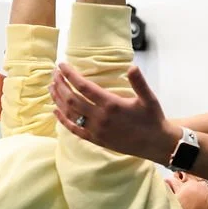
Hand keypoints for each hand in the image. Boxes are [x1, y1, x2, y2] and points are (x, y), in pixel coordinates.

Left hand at [50, 62, 178, 162]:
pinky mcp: (95, 140)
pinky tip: (55, 110)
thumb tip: (132, 66)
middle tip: (55, 73)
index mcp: (112, 104)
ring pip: (70, 113)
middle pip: (72, 98)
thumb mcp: (149, 98)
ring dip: (58, 99)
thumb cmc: (152, 119)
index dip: (70, 74)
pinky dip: (62, 120)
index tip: (62, 65)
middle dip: (61, 84)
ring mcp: (96, 130)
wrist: (155, 144)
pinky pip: (74, 129)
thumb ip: (139, 82)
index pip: (84, 86)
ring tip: (52, 87)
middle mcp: (100, 117)